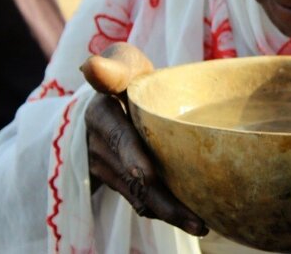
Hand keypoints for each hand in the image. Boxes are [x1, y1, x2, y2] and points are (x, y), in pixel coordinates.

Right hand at [83, 43, 207, 235]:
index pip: (119, 138)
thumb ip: (112, 67)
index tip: (148, 175)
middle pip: (132, 178)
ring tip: (201, 225)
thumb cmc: (126, 76)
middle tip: (195, 220)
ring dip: (168, 213)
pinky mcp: (120, 181)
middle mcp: (99, 147)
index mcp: (101, 115)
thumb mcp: (121, 64)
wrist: (113, 97)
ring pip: (138, 196)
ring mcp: (108, 169)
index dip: (132, 157)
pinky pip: (141, 200)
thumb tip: (89, 66)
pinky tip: (192, 219)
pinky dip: (164, 211)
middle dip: (162, 201)